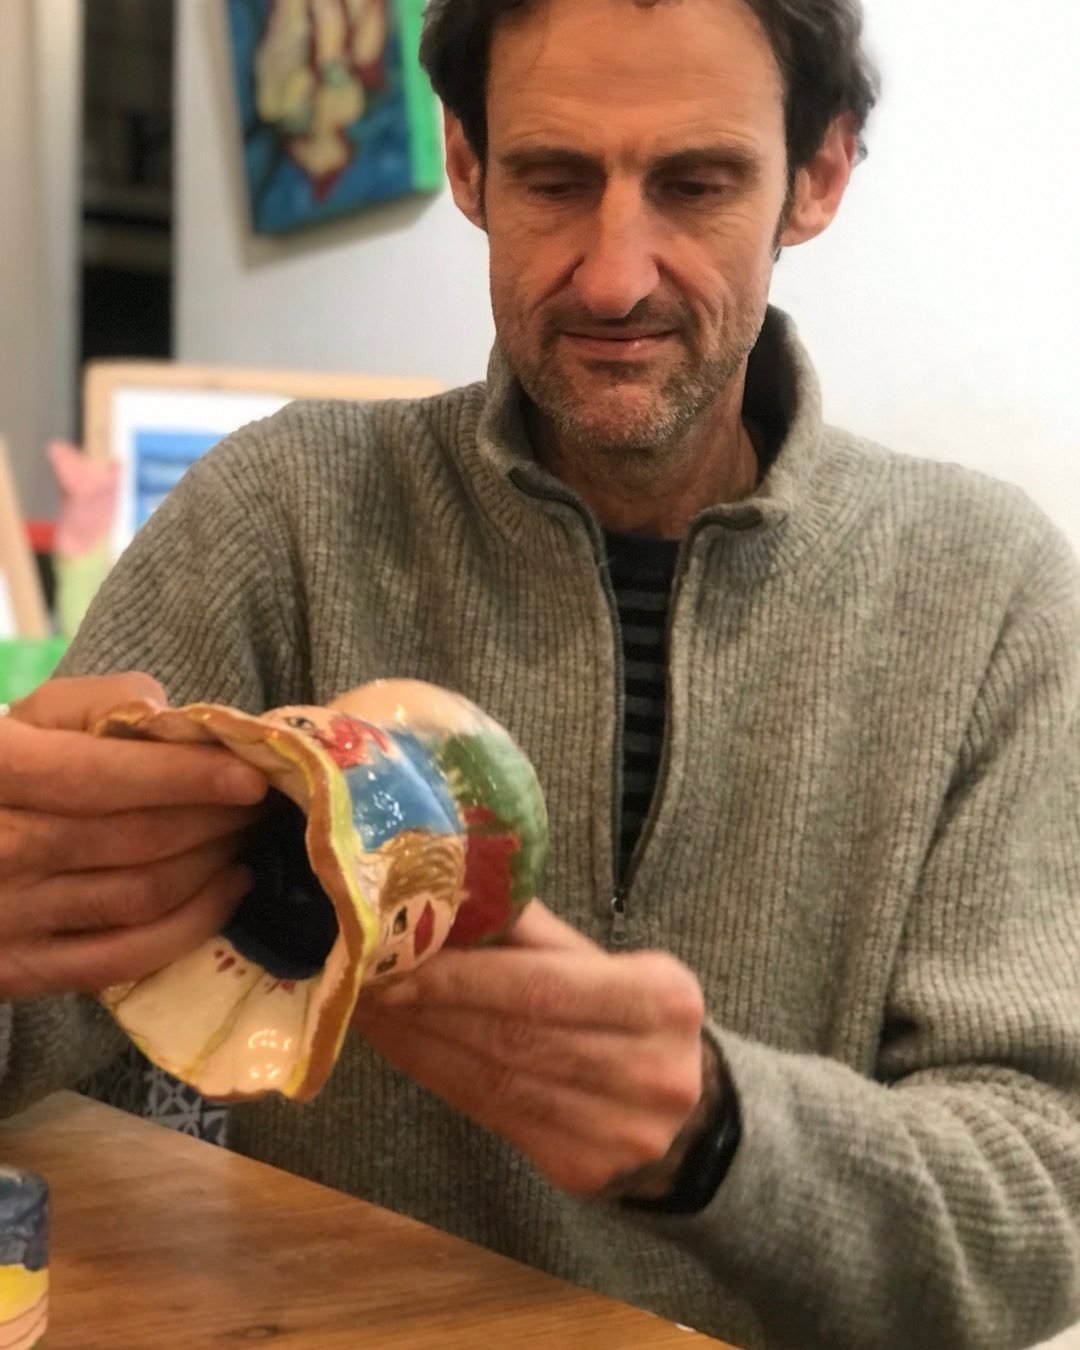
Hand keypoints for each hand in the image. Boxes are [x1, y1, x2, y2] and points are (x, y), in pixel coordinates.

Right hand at [0, 674, 266, 999]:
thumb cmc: (7, 768)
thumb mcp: (38, 715)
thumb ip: (106, 704)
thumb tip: (179, 725)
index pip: (99, 778)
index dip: (186, 778)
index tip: (252, 778)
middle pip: (136, 840)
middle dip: (217, 819)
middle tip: (261, 803)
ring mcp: (5, 918)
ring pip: (142, 896)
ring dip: (214, 864)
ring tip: (246, 835)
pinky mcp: (21, 970)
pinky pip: (128, 957)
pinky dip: (195, 922)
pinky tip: (231, 886)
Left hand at [352, 901, 705, 1195]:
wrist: (688, 1118)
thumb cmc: (627, 1017)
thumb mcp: (600, 963)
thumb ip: (530, 934)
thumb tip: (439, 898)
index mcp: (661, 998)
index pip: (541, 987)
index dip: (461, 978)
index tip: (392, 959)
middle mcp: (651, 1072)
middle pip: (513, 1038)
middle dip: (427, 1007)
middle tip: (361, 979)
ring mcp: (619, 1132)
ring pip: (495, 1083)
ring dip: (419, 1043)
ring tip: (368, 1009)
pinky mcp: (583, 1172)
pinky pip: (494, 1118)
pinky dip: (438, 1078)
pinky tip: (403, 1047)